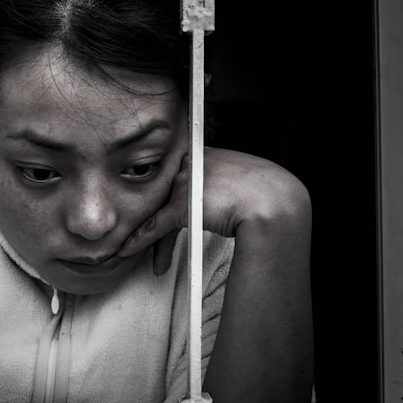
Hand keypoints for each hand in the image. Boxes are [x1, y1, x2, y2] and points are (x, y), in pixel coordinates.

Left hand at [117, 147, 303, 275]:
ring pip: (156, 210)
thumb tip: (207, 201)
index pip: (175, 178)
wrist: (275, 202)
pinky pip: (155, 226)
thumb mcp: (235, 182)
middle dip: (150, 218)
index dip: (165, 199)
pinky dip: (139, 240)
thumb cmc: (263, 195)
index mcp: (202, 153)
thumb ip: (214, 184)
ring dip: (142, 234)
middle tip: (141, 235)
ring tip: (130, 248)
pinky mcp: (183, 206)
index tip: (160, 213)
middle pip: (162, 194)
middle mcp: (190, 163)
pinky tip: (127, 249)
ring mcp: (186, 183)